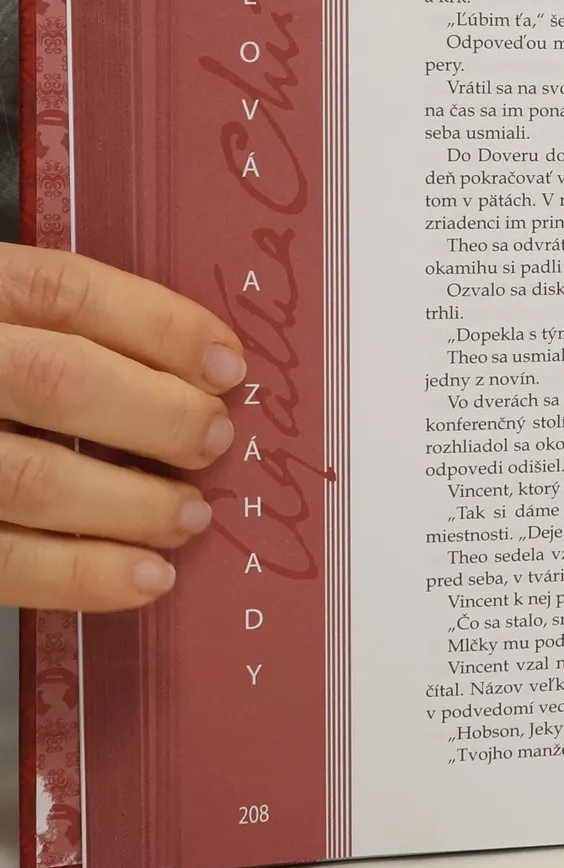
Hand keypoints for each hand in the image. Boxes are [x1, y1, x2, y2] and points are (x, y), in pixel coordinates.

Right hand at [0, 247, 243, 610]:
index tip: (229, 364)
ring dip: (131, 504)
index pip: (63, 289)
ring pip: (30, 478)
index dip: (160, 325)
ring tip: (188, 516)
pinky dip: (81, 574)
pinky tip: (142, 577)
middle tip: (212, 441)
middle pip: (57, 379)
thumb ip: (55, 330)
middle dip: (156, 416)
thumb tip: (198, 372)